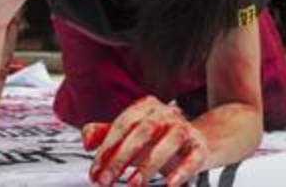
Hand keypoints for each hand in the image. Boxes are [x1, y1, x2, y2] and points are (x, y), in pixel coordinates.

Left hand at [82, 97, 208, 186]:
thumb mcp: (129, 135)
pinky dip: (181, 171)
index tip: (95, 171)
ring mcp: (185, 129)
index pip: (122, 124)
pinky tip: (168, 185)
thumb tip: (86, 140)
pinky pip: (192, 158)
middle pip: (142, 132)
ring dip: (149, 164)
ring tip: (133, 184)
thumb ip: (104, 135)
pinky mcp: (200, 147)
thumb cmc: (157, 139)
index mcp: (145, 106)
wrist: (197, 141)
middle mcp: (166, 113)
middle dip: (121, 158)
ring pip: (168, 142)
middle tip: (106, 181)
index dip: (106, 148)